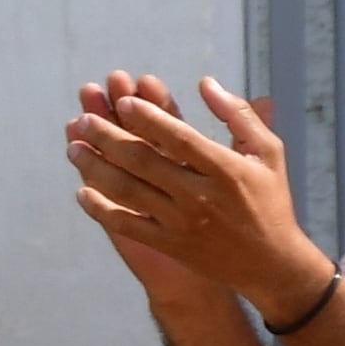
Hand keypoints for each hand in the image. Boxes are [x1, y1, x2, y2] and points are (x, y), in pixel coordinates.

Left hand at [68, 72, 332, 322]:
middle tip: (84, 118)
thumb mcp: (268, 152)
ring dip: (96, 168)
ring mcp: (181, 223)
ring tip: (73, 147)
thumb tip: (205, 82)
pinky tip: (81, 192)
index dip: (147, 117)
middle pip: (143, 161)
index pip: (178, 137)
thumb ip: (237, 115)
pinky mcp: (169, 245)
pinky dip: (101, 209)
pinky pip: (127, 225)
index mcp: (225, 169)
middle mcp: (200, 196)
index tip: (122, 100)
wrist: (271, 263)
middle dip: (108, 137)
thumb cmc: (271, 199)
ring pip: (128, 190)